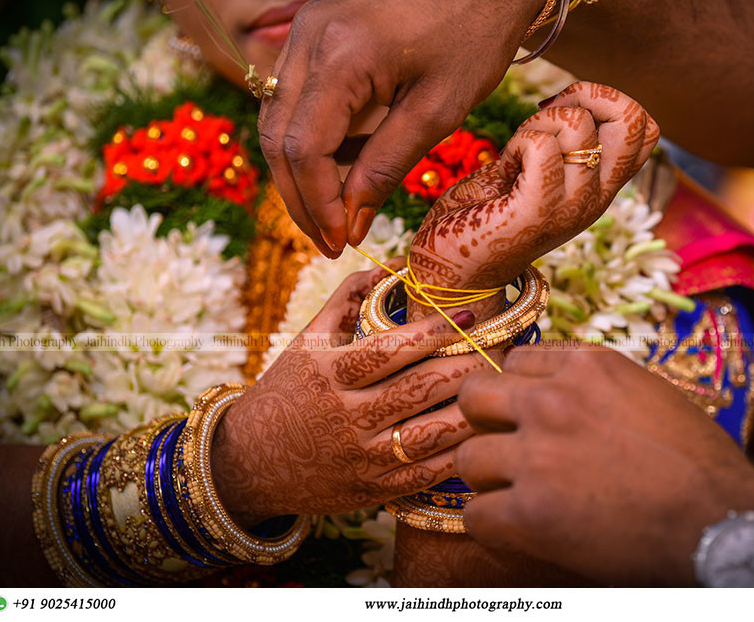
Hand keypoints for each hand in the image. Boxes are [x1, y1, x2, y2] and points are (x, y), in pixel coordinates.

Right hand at [210, 265, 490, 525]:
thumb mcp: (306, 341)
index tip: (470, 315)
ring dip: (472, 409)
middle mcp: (346, 416)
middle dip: (468, 365)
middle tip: (504, 348)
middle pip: (420, 389)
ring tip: (502, 387)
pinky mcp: (373, 490)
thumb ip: (347, 298)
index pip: (391, 349)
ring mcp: (361, 457)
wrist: (249, 464)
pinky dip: (459, 454)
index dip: (435, 330)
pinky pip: (426, 474)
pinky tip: (482, 432)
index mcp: (329, 374)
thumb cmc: (285, 392)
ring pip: (431, 434)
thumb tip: (392, 263)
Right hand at [257, 0, 549, 256]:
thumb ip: (386, 165)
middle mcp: (309, 35)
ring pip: (280, 116)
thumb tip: (352, 220)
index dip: (317, 203)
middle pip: (278, 136)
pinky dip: (310, 134)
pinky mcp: (317, 25)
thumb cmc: (476, 31)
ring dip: (301, 169)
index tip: (339, 240)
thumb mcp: (438, 108)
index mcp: (341, 54)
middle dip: (300, 196)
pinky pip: (296, 92)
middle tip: (330, 238)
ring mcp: (307, 25)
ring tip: (337, 209)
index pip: (303, 149)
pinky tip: (342, 163)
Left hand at [409, 82, 659, 290]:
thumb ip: (559, 146)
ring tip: (516, 154)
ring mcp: (571, 207)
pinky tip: (505, 166)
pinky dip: (518, 142)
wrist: (451, 274)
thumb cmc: (482, 217)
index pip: (646, 130)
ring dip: (538, 122)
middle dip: (587, 94)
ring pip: (577, 124)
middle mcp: (596, 199)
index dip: (607, 101)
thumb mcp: (533, 174)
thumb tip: (571, 100)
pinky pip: (541, 145)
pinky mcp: (537, 212)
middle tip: (545, 115)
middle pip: (634, 119)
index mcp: (600, 188)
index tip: (562, 109)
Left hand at [454, 345, 753, 585]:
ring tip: (516, 495)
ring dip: (489, 478)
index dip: (518, 391)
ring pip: (469, 457)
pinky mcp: (530, 511)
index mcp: (588, 366)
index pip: (517, 360)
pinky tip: (517, 530)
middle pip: (475, 396)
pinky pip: (477, 514)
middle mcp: (554, 401)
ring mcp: (537, 455)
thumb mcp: (651, 394)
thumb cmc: (701, 464)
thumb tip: (562, 392)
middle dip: (486, 423)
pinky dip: (493, 526)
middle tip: (505, 447)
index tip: (525, 413)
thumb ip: (598, 388)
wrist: (724, 523)